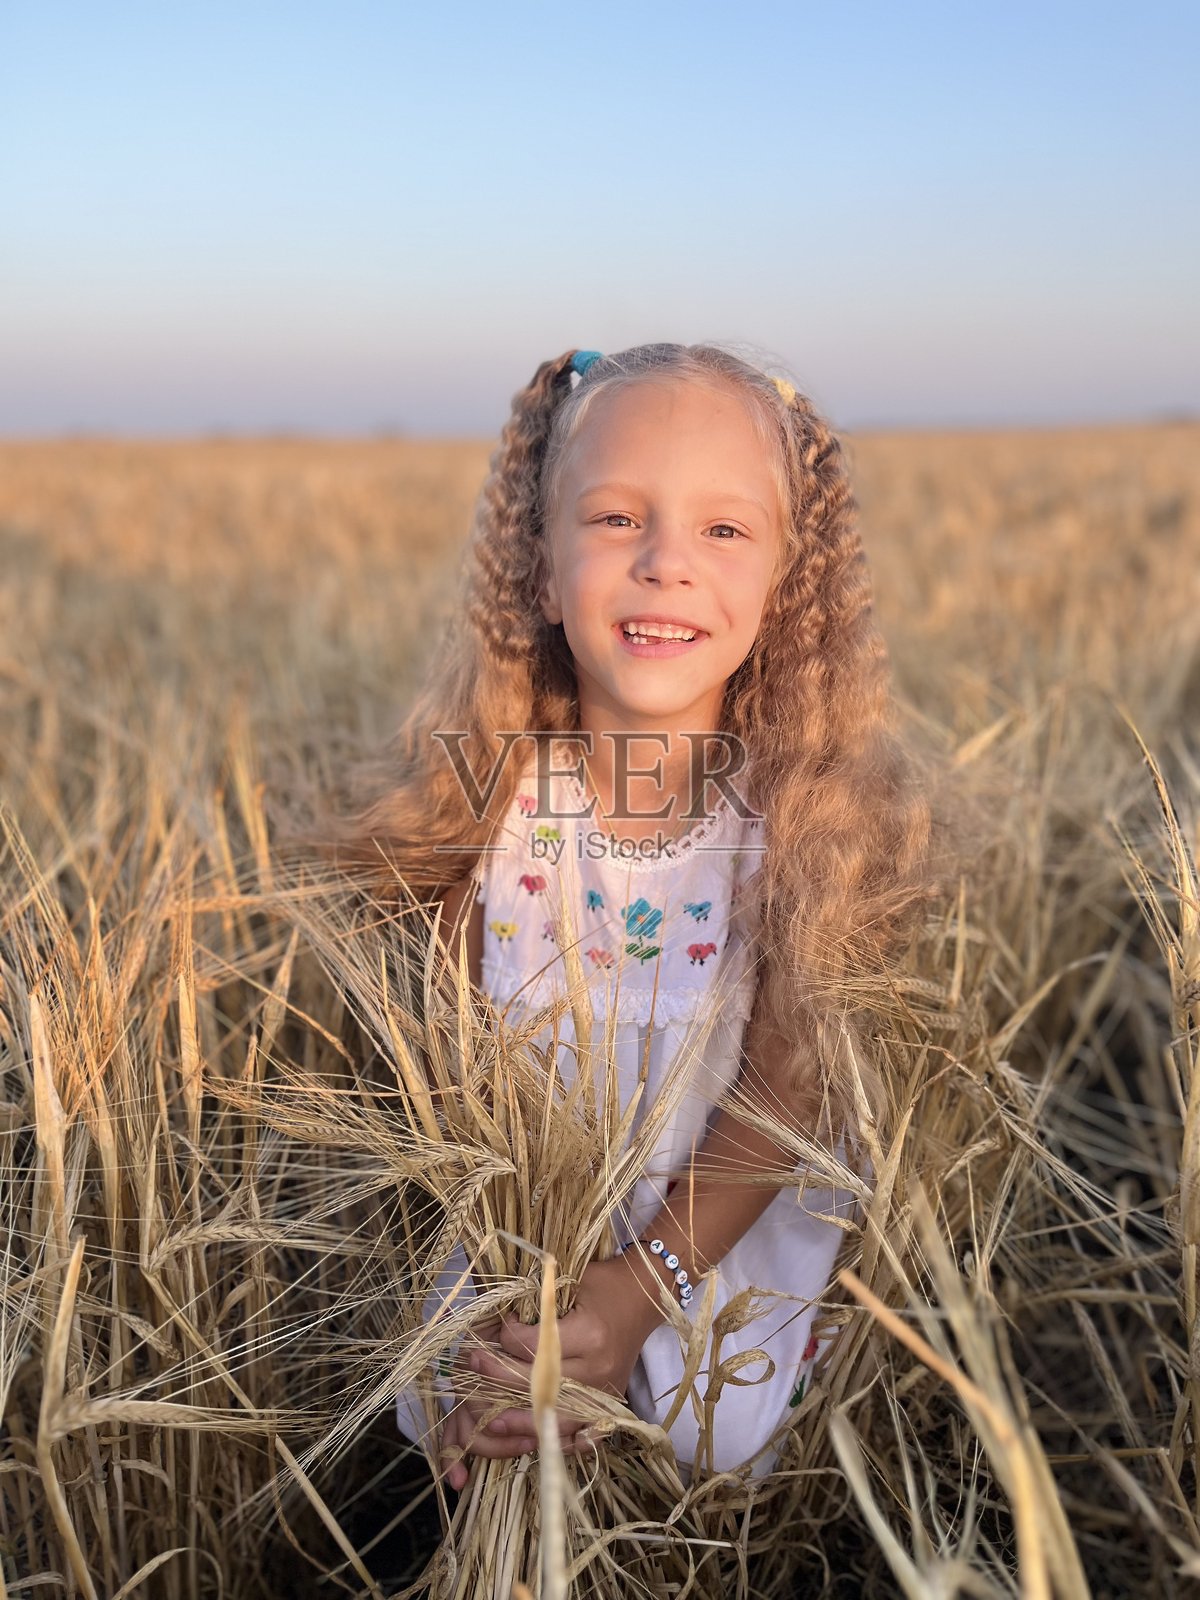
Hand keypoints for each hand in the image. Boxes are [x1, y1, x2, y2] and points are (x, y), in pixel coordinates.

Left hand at [437, 1254, 665, 1486]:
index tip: (498, 1327)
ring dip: (520, 1420)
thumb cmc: (604, 1283)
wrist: (645, 1296)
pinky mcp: (608, 1404)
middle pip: (539, 1384)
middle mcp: (597, 1369)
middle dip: (500, 1376)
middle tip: (474, 1365)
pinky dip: (553, 1436)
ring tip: (490, 1419)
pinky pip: (578, 1432)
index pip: (535, 1347)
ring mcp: (604, 1392)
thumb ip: (538, 1304)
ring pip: (555, 1417)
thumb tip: (496, 1323)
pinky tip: (529, 1436)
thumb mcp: (571, 1282)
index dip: (509, 1338)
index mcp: (590, 1335)